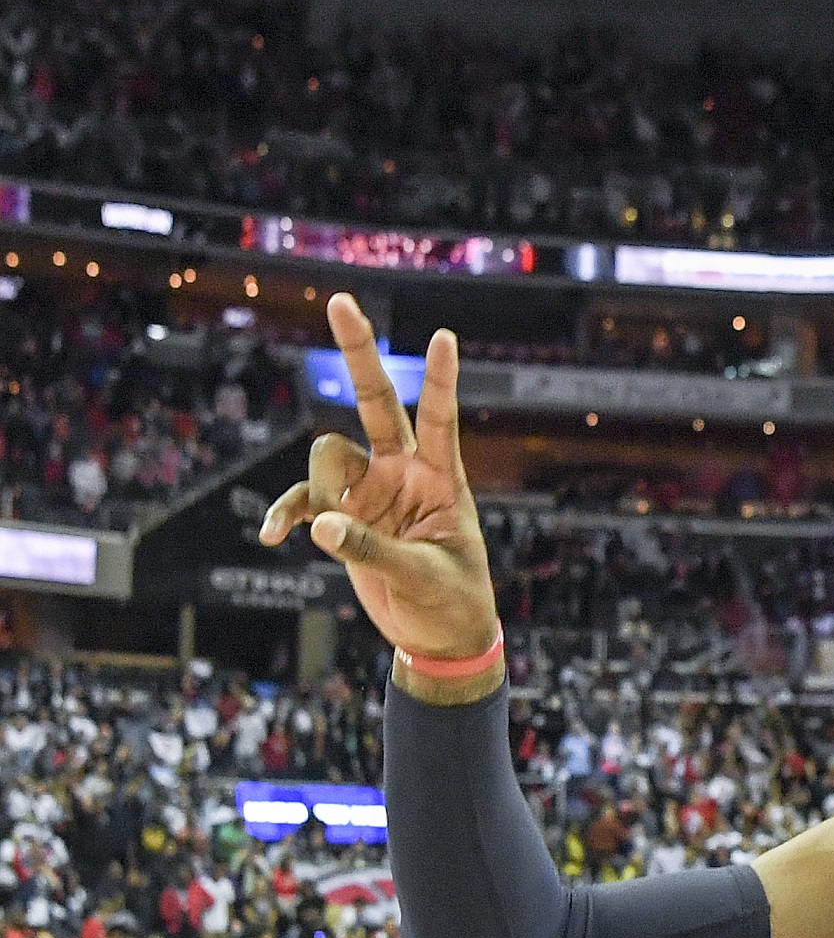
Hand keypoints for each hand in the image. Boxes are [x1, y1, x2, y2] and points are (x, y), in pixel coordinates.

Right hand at [258, 296, 497, 671]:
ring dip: (314, 487)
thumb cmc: (451, 602)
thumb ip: (370, 548)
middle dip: (358, 352)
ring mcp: (371, 491)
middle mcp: (403, 474)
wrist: (439, 636)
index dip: (439, 379)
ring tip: (324, 533)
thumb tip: (319, 522)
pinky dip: (289, 514)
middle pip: (376, 401)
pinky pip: (304, 500)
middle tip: (340, 301)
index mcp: (440, 480)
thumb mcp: (420, 575)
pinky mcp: (344, 516)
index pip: (441, 419)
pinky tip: (277, 536)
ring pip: (326, 456)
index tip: (443, 335)